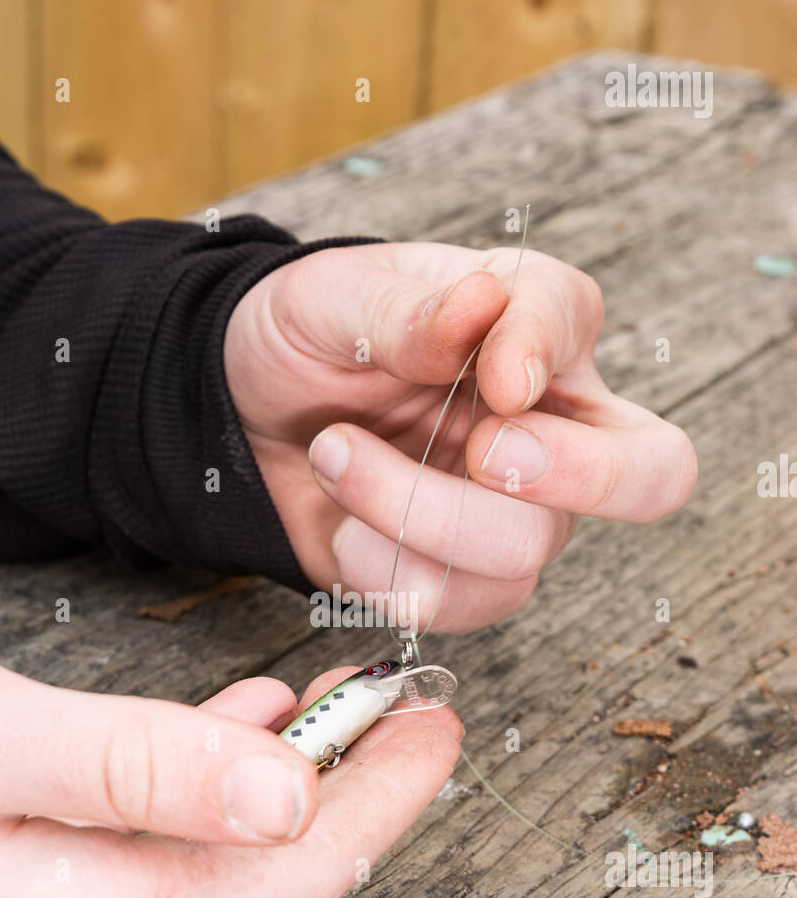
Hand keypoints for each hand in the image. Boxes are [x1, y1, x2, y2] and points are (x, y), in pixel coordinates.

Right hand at [0, 650, 459, 897]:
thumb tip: (291, 792)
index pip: (304, 866)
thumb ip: (142, 769)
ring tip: (330, 721)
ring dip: (280, 804)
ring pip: (216, 889)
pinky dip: (201, 822)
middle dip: (351, 796)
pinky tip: (219, 758)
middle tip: (401, 717)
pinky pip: (153, 896)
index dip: (385, 791)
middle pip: (273, 886)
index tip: (434, 724)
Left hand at [225, 243, 697, 631]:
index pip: (578, 325)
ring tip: (335, 455)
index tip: (488, 370)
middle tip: (482, 452)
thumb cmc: (314, 339)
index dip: (537, 350)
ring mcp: (517, 514)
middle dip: (576, 475)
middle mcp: (553, 429)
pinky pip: (457, 603)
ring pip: (527, 550)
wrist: (246, 417)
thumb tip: (480, 308)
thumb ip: (410, 307)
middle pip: (652, 476)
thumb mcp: (339, 294)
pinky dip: (384, 569)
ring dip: (411, 511)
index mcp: (535, 328)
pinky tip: (343, 527)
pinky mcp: (463, 579)